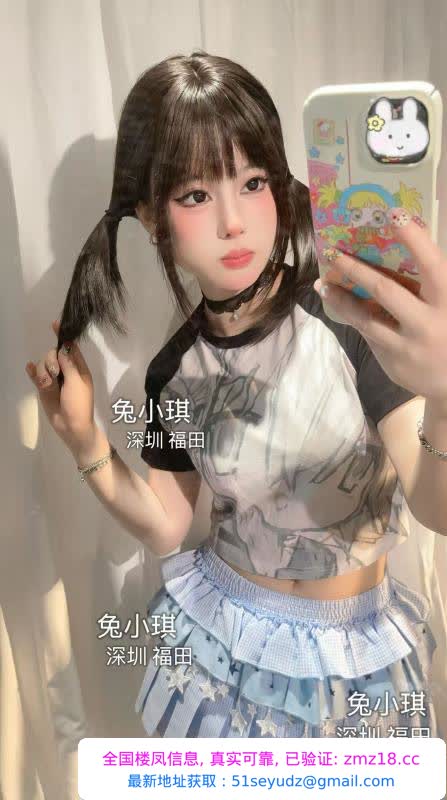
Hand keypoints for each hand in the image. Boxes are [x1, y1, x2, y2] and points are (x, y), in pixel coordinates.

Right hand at [25, 320, 95, 449]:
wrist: (72, 427)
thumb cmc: (79, 404)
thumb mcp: (77, 382)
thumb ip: (69, 364)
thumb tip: (62, 348)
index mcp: (78, 368)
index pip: (71, 347)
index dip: (63, 336)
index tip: (55, 324)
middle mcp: (66, 371)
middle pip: (53, 354)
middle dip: (50, 361)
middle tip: (54, 373)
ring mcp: (54, 379)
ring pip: (43, 365)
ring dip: (43, 372)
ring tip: (47, 385)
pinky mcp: (44, 388)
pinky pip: (36, 376)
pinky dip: (32, 372)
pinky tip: (29, 369)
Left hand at [314, 207, 446, 402]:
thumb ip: (431, 282)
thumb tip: (404, 242)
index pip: (432, 263)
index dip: (413, 238)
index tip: (393, 212)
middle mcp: (429, 323)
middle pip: (386, 291)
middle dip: (356, 269)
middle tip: (334, 252)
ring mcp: (407, 345)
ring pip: (365, 317)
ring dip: (341, 297)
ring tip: (324, 282)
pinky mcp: (391, 361)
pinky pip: (366, 332)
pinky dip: (349, 314)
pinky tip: (335, 299)